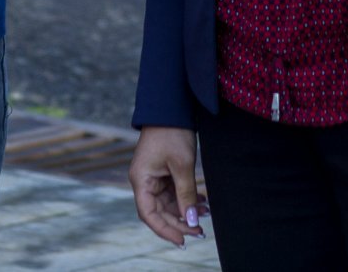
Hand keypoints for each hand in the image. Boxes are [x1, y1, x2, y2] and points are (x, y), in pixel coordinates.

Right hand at [129, 125, 204, 245]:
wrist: (172, 107)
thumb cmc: (172, 133)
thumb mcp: (182, 165)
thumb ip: (186, 194)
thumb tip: (191, 220)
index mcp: (141, 180)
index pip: (149, 214)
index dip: (165, 230)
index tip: (183, 240)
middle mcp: (144, 181)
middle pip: (159, 211)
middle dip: (180, 222)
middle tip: (200, 231)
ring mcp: (153, 177)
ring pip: (168, 203)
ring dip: (185, 210)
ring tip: (206, 214)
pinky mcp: (163, 172)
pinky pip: (173, 192)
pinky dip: (186, 198)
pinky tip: (202, 201)